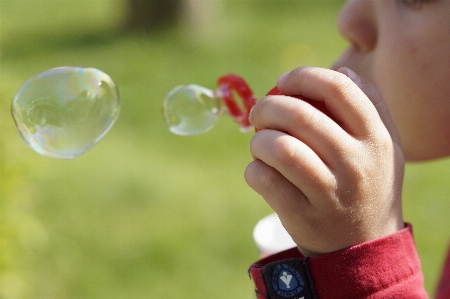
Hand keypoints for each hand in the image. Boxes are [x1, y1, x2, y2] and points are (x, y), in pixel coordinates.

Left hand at [244, 67, 404, 256]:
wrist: (363, 245)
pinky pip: (263, 180)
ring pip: (278, 148)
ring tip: (260, 144)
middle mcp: (355, 164)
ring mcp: (329, 193)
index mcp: (375, 138)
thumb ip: (369, 106)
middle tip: (259, 113)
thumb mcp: (383, 145)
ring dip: (258, 140)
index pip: (338, 88)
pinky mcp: (303, 217)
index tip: (282, 81)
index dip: (303, 76)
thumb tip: (341, 70)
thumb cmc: (366, 183)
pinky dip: (253, 170)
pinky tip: (260, 171)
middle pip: (299, 115)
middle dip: (267, 106)